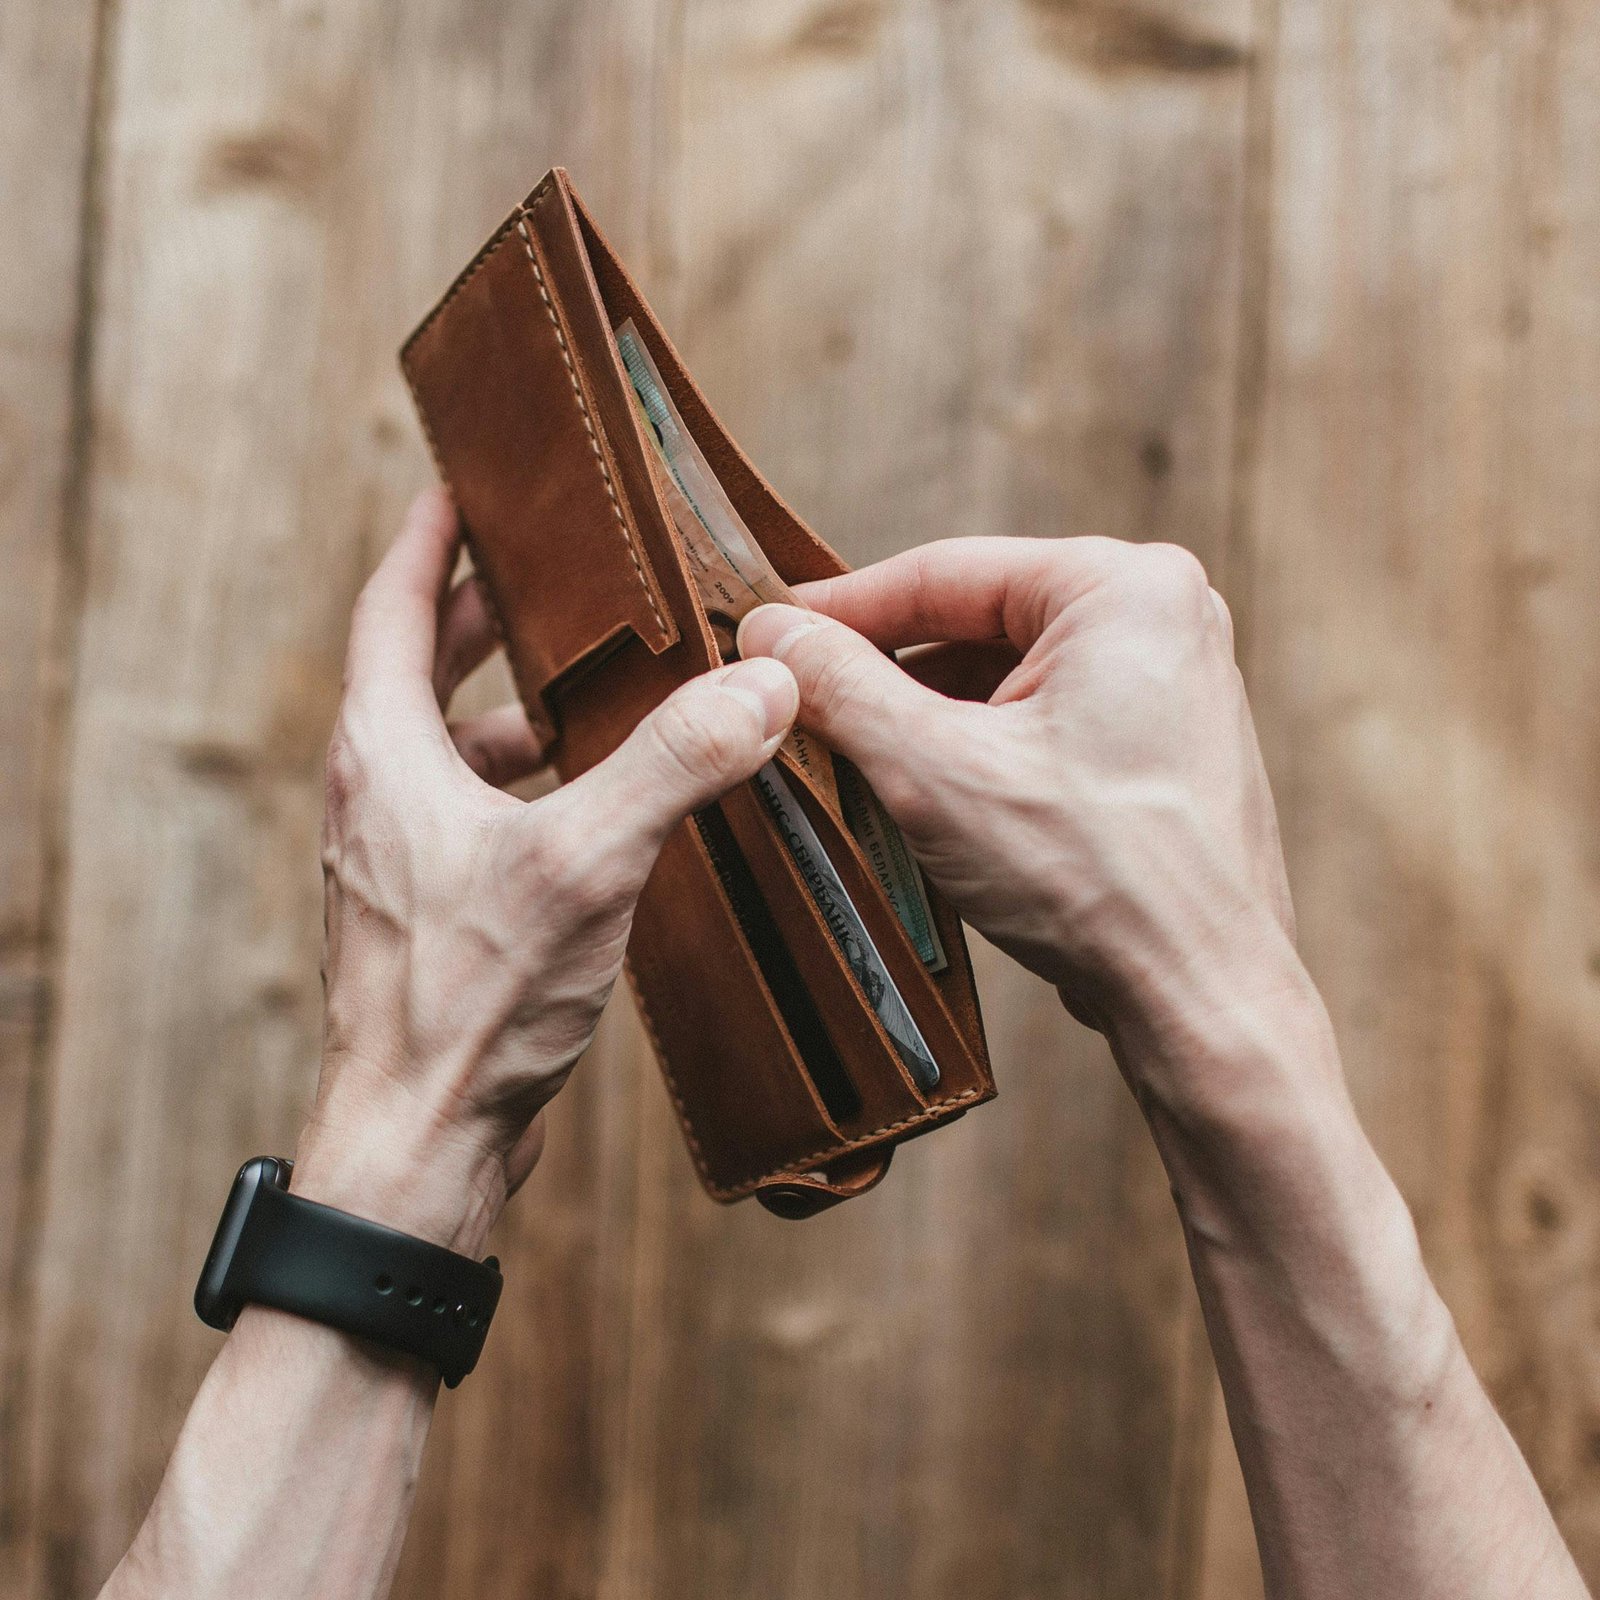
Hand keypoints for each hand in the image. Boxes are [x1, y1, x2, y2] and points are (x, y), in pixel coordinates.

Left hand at [293, 490, 797, 1251]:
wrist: (419, 1148)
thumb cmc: (469, 1004)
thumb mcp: (585, 863)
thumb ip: (675, 766)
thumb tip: (762, 683)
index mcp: (385, 754)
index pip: (393, 608)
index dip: (430, 540)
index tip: (465, 488)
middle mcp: (379, 798)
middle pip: (421, 672)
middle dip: (487, 620)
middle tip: (557, 583)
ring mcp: (401, 862)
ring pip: (452, 752)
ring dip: (514, 713)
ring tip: (594, 694)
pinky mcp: (434, 918)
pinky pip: (477, 818)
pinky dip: (530, 789)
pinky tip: (599, 813)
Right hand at [737, 537, 1303, 1091]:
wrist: (1201, 998)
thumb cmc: (1097, 878)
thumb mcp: (933, 770)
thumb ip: (842, 687)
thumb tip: (770, 634)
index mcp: (1124, 587)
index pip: (944, 571)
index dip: (841, 608)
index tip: (767, 632)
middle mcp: (1163, 617)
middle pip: (978, 620)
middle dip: (887, 668)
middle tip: (801, 702)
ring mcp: (1172, 684)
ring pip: (1009, 676)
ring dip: (929, 715)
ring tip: (854, 757)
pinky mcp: (1164, 748)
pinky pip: (1047, 720)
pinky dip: (981, 747)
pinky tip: (927, 792)